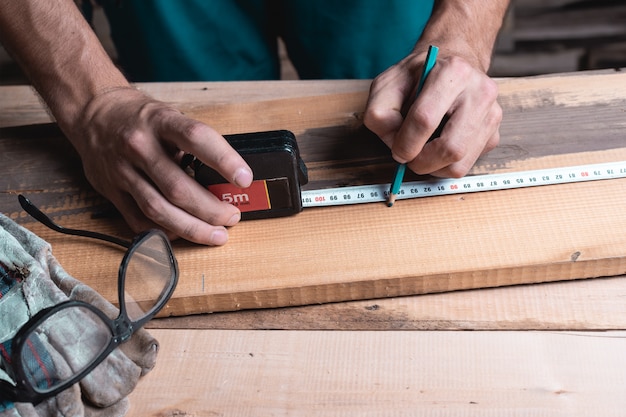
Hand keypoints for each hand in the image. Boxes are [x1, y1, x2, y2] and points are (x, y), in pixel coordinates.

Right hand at [72, 87, 252, 244]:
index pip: (196, 138)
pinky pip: (139, 220)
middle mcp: (139, 145)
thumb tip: (226, 178)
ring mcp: (122, 170)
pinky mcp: (111, 190)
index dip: (224, 160)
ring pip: (159, 209)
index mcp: (160, 121)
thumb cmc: (140, 117)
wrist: (92, 112)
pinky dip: (164, 232)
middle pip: (179, 187)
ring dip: (192, 228)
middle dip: (211, 209)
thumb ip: (193, 143)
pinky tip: (183, 233)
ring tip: (216, 234)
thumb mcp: (169, 116)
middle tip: (231, 217)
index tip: (244, 179)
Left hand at [364, 48, 501, 177]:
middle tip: (408, 158)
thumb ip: (380, 112)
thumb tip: (393, 141)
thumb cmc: (417, 77)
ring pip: (460, 164)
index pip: (425, 119)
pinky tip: (437, 146)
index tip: (396, 150)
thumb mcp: (388, 84)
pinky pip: (466, 165)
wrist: (451, 66)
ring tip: (421, 151)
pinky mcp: (494, 134)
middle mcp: (480, 91)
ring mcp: (492, 114)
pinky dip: (445, 164)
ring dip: (433, 167)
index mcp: (453, 72)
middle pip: (451, 148)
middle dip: (422, 162)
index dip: (405, 142)